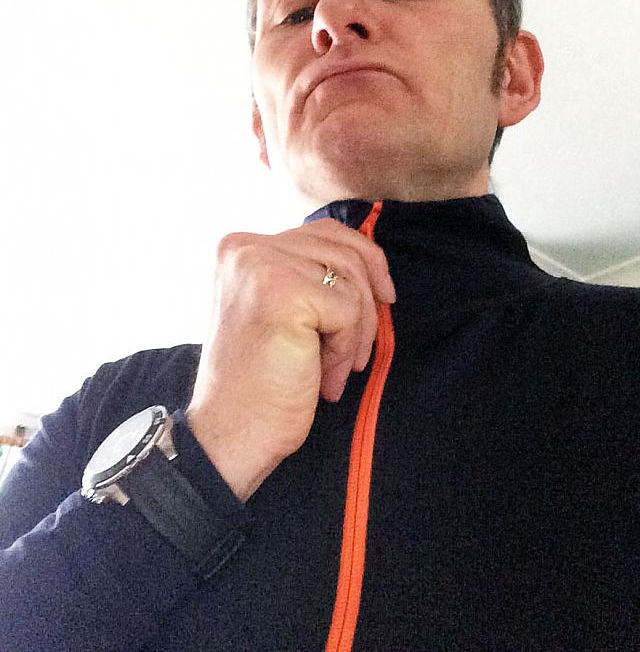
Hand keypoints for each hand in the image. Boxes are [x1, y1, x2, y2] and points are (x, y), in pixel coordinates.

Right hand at [185, 218, 395, 501]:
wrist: (229, 436)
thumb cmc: (259, 381)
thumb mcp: (280, 310)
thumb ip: (307, 274)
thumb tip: (371, 259)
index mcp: (240, 247)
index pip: (323, 231)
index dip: (363, 263)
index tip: (383, 297)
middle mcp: (245, 247)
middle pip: (344, 249)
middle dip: (367, 301)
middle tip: (357, 352)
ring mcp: (261, 265)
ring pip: (351, 278)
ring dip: (357, 331)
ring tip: (337, 369)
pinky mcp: (283, 292)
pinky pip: (349, 309)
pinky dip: (347, 349)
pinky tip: (325, 378)